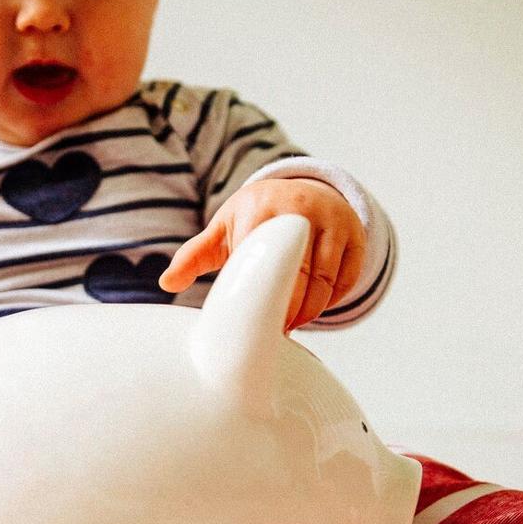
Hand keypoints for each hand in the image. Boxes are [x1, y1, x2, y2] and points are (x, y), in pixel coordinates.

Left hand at [157, 178, 364, 330]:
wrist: (303, 188)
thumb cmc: (255, 216)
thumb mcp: (223, 229)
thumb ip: (193, 256)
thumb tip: (165, 283)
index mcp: (263, 209)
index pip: (263, 264)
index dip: (260, 300)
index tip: (254, 326)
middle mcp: (303, 211)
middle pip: (298, 279)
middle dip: (285, 313)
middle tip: (272, 336)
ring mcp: (335, 222)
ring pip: (325, 284)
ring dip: (308, 313)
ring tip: (289, 327)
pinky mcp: (357, 237)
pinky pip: (346, 282)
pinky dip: (330, 302)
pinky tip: (311, 309)